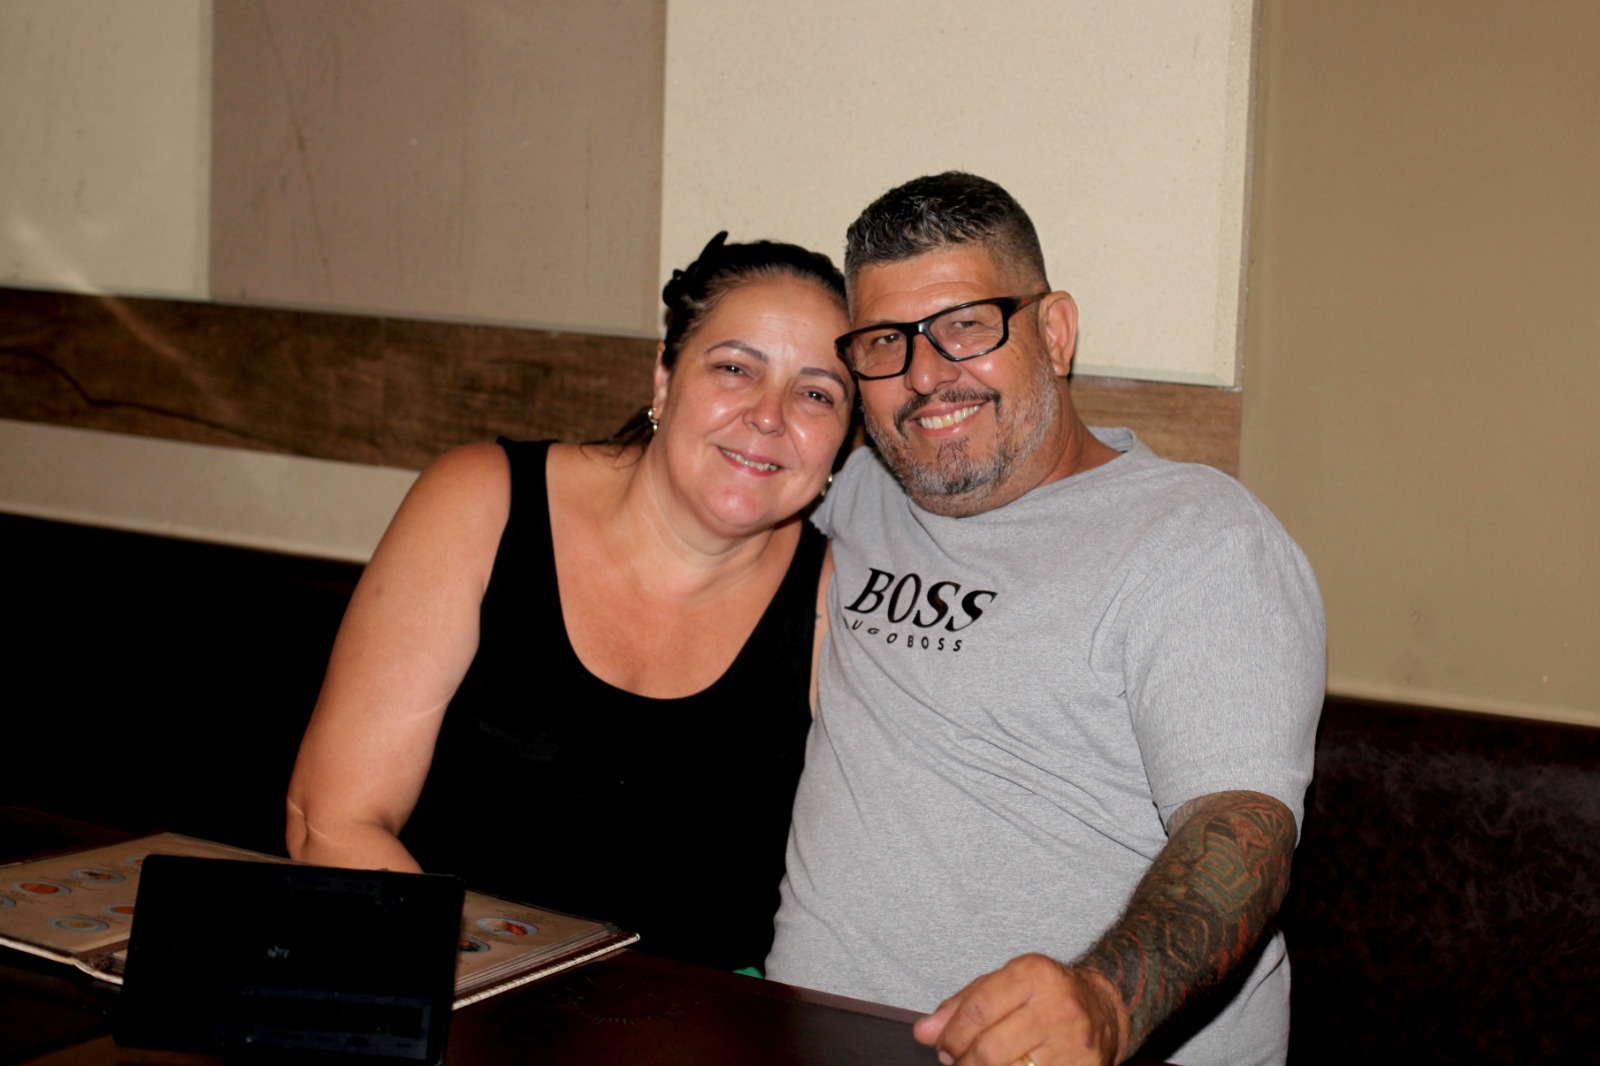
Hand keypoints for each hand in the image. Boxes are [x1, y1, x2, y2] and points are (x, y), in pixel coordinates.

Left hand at [912, 954, 1128, 1065]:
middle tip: (958, 1063)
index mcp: (1032, 974)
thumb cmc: (1043, 996)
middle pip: (990, 1050)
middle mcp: (1056, 1006)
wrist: (1103, 1009)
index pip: (977, 1010)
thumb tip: (923, 1032)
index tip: (943, 1047)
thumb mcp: (1002, 985)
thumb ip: (960, 1006)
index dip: (952, 1036)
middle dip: (964, 1063)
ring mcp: (1073, 1042)